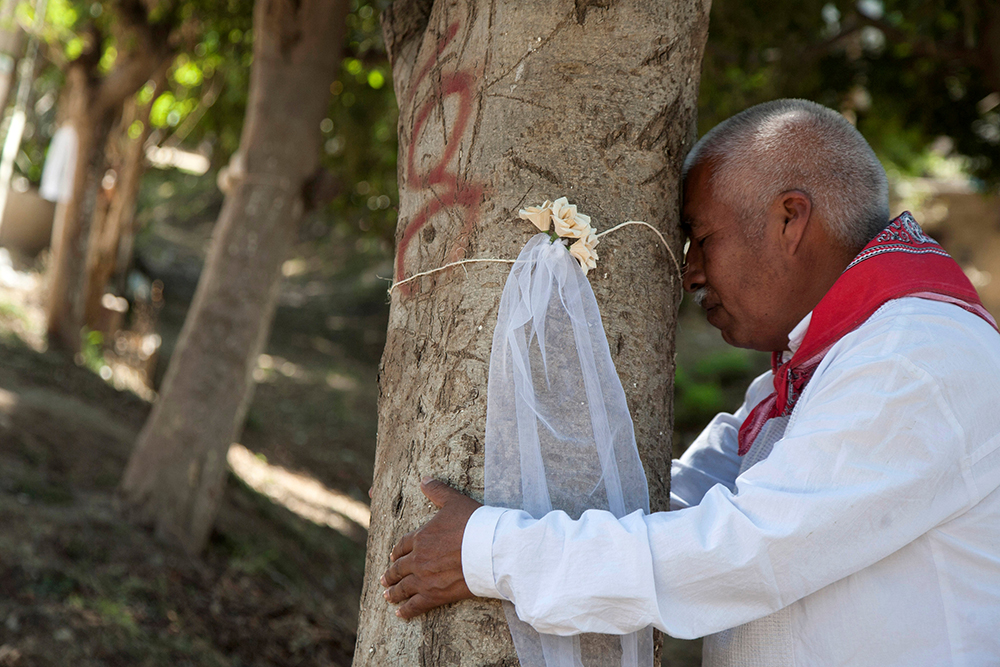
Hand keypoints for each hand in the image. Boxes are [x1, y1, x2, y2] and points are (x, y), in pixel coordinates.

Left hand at [381, 477, 481, 618]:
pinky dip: (406, 610)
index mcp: (421, 536)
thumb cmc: (474, 523)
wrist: (489, 549)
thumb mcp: (454, 501)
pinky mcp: (435, 594)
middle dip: (391, 573)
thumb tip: (424, 478)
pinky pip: (415, 605)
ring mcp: (425, 578)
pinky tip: (400, 613)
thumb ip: (438, 491)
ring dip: (393, 591)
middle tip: (385, 578)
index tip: (393, 556)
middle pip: (399, 568)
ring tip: (387, 595)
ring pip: (403, 587)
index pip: (403, 545)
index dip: (397, 551)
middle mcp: (418, 558)